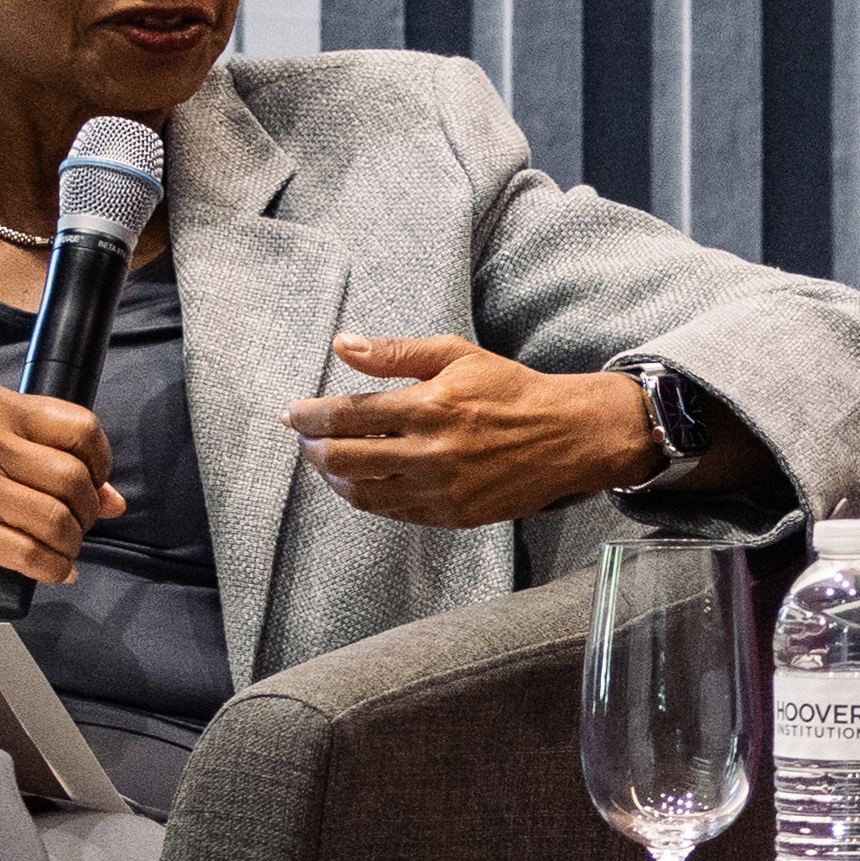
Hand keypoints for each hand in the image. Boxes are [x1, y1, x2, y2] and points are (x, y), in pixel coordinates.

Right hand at [0, 382, 109, 589]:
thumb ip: (45, 459)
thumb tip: (113, 498)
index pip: (79, 426)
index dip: (100, 460)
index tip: (97, 480)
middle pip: (73, 477)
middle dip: (88, 510)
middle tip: (79, 521)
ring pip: (57, 518)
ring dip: (71, 542)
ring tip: (63, 546)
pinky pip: (30, 554)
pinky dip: (53, 568)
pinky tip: (55, 569)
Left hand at [296, 334, 658, 533]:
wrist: (566, 437)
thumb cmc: (510, 390)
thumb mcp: (455, 355)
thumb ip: (394, 353)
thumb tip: (343, 345)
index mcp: (429, 406)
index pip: (347, 414)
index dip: (310, 415)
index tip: (293, 412)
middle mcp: (430, 453)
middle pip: (343, 458)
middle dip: (312, 447)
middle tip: (303, 437)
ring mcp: (440, 490)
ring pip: (361, 491)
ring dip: (332, 476)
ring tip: (326, 459)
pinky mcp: (451, 515)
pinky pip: (390, 512)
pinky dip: (365, 496)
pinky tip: (360, 479)